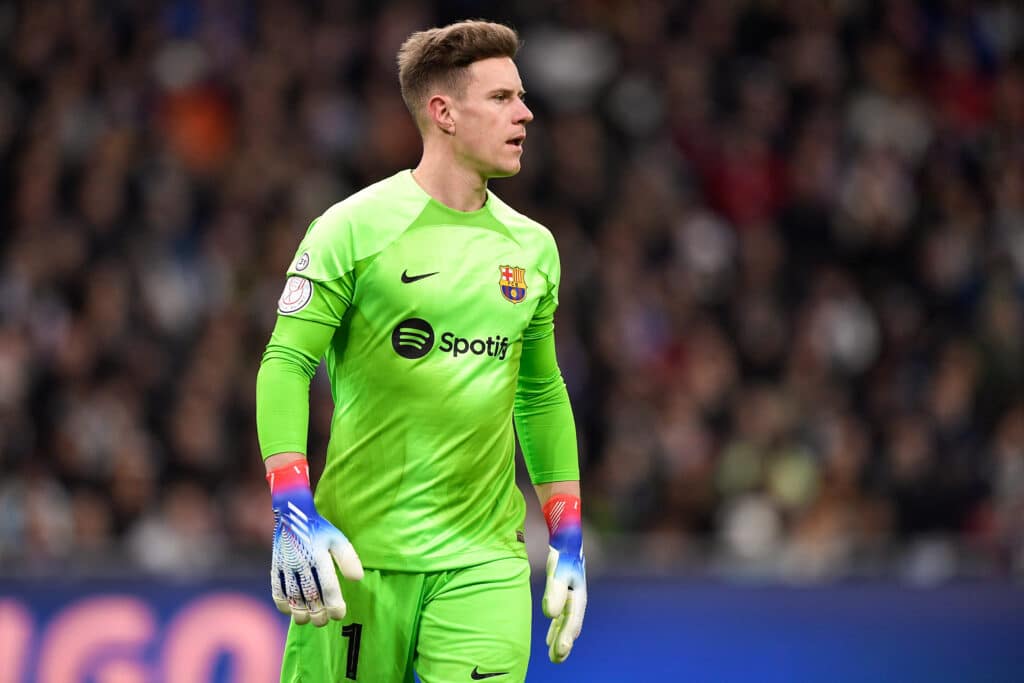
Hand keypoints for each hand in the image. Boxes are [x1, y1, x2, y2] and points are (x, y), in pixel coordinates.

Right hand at [268, 461, 363, 625]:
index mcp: (319, 555)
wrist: (292, 513)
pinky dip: (282, 604)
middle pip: (310, 596)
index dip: (334, 604)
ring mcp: (286, 565)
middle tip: (324, 621)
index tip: (339, 614)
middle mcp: (301, 562)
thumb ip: (348, 559)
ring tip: (308, 620)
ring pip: (293, 596)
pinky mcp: (275, 566)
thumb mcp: (338, 539)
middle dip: (317, 613)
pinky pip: (276, 589)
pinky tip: (290, 611)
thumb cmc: (319, 529)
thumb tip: (357, 579)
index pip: (328, 587)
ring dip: (300, 612)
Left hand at [541, 495, 586, 662]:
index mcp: (578, 593)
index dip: (566, 636)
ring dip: (560, 635)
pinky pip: (561, 612)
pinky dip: (556, 624)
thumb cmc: (562, 550)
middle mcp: (576, 595)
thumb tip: (550, 615)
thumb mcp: (558, 569)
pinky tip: (550, 633)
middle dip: (564, 641)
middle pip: (571, 623)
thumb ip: (554, 591)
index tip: (558, 653)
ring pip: (566, 620)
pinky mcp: (564, 588)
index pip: (572, 620)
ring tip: (554, 654)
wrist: (566, 529)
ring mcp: (571, 592)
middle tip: (556, 659)